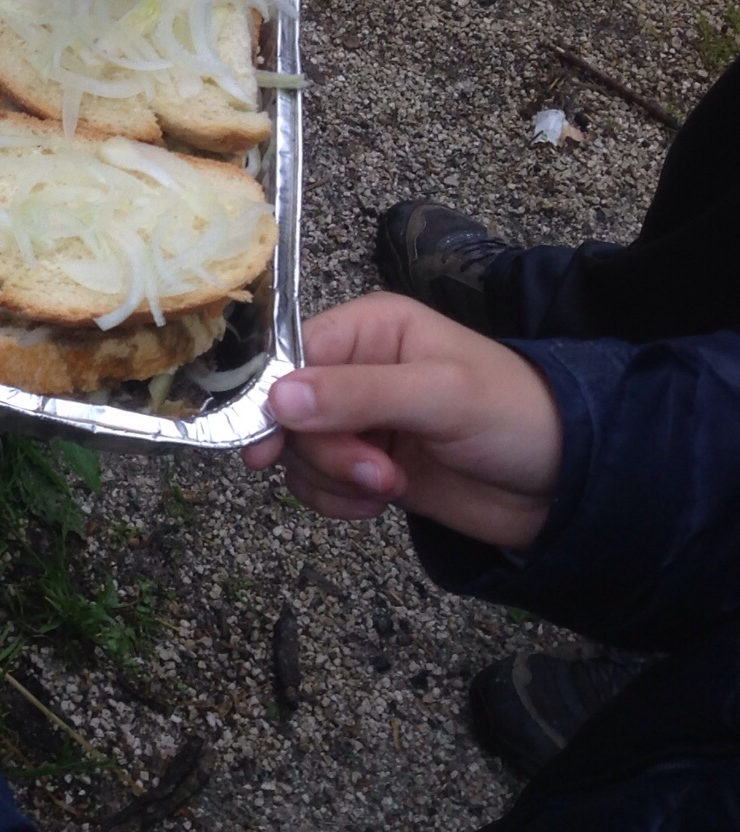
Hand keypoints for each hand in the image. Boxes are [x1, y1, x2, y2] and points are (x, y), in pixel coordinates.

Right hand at [241, 292, 562, 549]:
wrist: (566, 486)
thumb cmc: (515, 417)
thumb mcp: (440, 397)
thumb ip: (358, 395)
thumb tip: (275, 398)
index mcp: (370, 330)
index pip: (290, 355)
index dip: (270, 399)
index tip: (263, 445)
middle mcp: (355, 369)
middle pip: (287, 410)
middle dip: (323, 451)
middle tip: (373, 473)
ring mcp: (358, 420)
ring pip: (297, 451)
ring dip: (332, 479)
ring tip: (389, 486)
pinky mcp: (365, 464)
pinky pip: (316, 482)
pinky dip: (337, 500)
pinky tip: (379, 502)